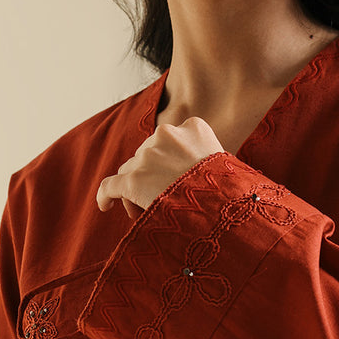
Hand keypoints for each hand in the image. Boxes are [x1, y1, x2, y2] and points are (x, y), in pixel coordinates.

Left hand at [96, 116, 224, 218]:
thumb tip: (207, 173)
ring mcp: (148, 156)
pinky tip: (105, 206)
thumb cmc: (233, 193)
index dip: (167, 160)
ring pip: (130, 170)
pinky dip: (105, 196)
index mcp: (193, 127)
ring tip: (144, 211)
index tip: (172, 178)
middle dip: (150, 174)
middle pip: (147, 154)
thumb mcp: (229, 165)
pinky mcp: (133, 179)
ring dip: (134, 188)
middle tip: (160, 198)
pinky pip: (110, 186)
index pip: (169, 140)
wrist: (226, 209)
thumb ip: (211, 158)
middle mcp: (167, 135)